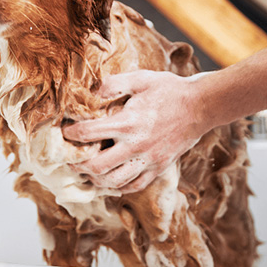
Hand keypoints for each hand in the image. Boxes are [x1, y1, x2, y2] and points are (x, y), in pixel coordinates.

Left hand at [62, 70, 211, 192]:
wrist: (201, 106)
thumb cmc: (169, 90)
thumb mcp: (141, 79)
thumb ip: (114, 84)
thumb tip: (91, 90)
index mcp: (128, 122)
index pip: (89, 133)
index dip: (71, 133)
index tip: (64, 132)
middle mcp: (136, 145)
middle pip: (98, 167)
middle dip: (78, 165)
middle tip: (69, 159)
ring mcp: (148, 160)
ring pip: (114, 182)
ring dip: (96, 179)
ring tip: (87, 172)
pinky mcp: (159, 168)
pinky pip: (134, 185)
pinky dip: (118, 186)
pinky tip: (110, 180)